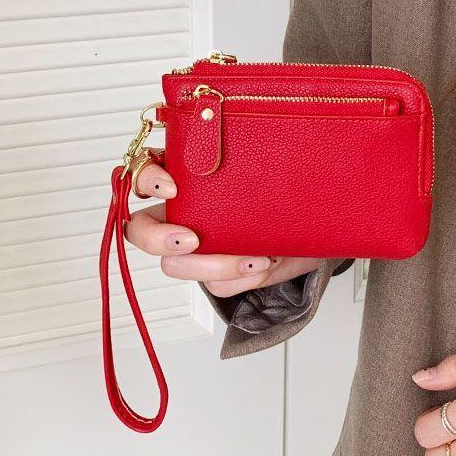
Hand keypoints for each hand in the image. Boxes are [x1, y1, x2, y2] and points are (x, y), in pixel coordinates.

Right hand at [124, 161, 321, 295]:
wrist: (318, 229)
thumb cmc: (289, 196)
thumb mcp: (272, 175)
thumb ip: (246, 175)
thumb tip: (230, 183)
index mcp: (187, 177)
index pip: (143, 170)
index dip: (146, 178)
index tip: (172, 187)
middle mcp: (184, 213)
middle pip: (138, 229)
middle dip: (158, 238)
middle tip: (190, 240)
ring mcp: (198, 247)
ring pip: (173, 265)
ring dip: (212, 265)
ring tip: (255, 258)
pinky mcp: (217, 275)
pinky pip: (214, 285)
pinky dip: (238, 278)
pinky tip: (263, 265)